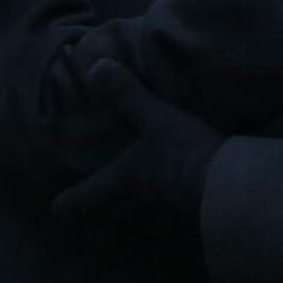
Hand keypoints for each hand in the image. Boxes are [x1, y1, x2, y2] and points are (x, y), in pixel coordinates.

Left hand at [51, 60, 221, 227]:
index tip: (55, 208)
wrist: (226, 185)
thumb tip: (95, 67)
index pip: (86, 195)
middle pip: (112, 214)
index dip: (69, 201)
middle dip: (102, 211)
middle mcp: (139, 201)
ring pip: (141, 215)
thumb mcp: (154, 117)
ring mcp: (165, 211)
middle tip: (94, 208)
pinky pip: (172, 212)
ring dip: (136, 209)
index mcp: (123, 179)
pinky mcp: (191, 211)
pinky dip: (169, 204)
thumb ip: (127, 94)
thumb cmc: (180, 152)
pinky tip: (179, 194)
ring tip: (137, 199)